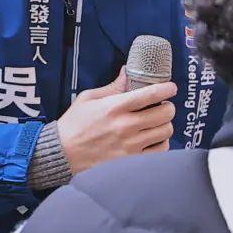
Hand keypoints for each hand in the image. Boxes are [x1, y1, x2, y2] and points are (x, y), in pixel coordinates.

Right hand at [55, 69, 177, 173]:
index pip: (150, 94)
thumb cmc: (73, 125)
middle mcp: (125, 126)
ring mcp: (130, 145)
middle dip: (167, 107)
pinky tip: (154, 139)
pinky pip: (161, 150)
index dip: (167, 89)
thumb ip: (112, 87)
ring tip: (157, 123)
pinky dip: (162, 143)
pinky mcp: (132, 160)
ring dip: (165, 124)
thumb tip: (127, 72)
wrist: (61, 154)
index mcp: (115, 107)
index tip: (171, 88)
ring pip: (166, 131)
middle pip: (165, 113)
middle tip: (162, 106)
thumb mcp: (88, 99)